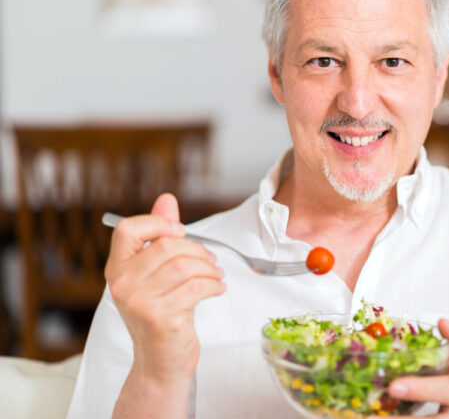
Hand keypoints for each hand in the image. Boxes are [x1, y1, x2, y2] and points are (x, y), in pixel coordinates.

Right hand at [105, 193, 226, 385]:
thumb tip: (167, 199)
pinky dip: (214, 285)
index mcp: (117, 269)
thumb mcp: (158, 274)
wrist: (161, 362)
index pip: (127, 229)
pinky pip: (196, 287)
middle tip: (210, 260)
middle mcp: (122, 284)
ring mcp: (138, 301)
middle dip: (197, 249)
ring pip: (184, 266)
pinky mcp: (159, 317)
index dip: (157, 223)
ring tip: (216, 275)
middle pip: (166, 246)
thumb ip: (161, 236)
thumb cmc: (162, 313)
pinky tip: (217, 288)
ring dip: (209, 268)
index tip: (181, 231)